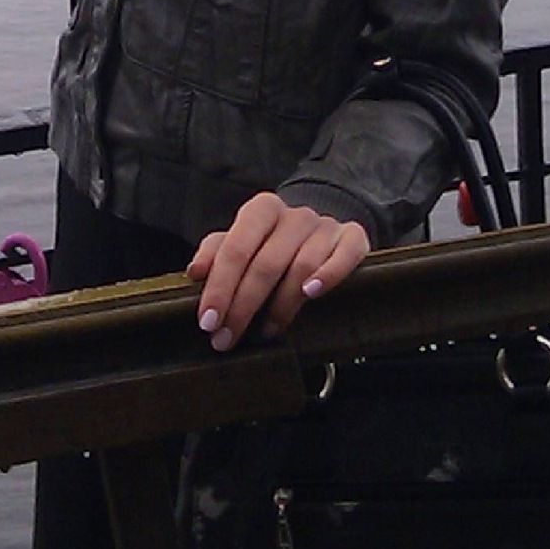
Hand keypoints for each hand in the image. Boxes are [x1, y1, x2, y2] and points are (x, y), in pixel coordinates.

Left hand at [188, 193, 370, 350]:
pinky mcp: (353, 238)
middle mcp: (295, 215)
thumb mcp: (241, 243)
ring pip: (303, 266)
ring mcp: (326, 226)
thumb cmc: (271, 243)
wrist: (318, 230)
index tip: (208, 321)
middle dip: (243, 306)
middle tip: (227, 338)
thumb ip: (216, 253)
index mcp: (262, 210)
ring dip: (281, 305)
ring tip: (265, 331)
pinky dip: (329, 275)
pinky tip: (312, 293)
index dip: (220, 286)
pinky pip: (345, 256)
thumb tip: (196, 272)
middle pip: (266, 263)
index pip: (236, 247)